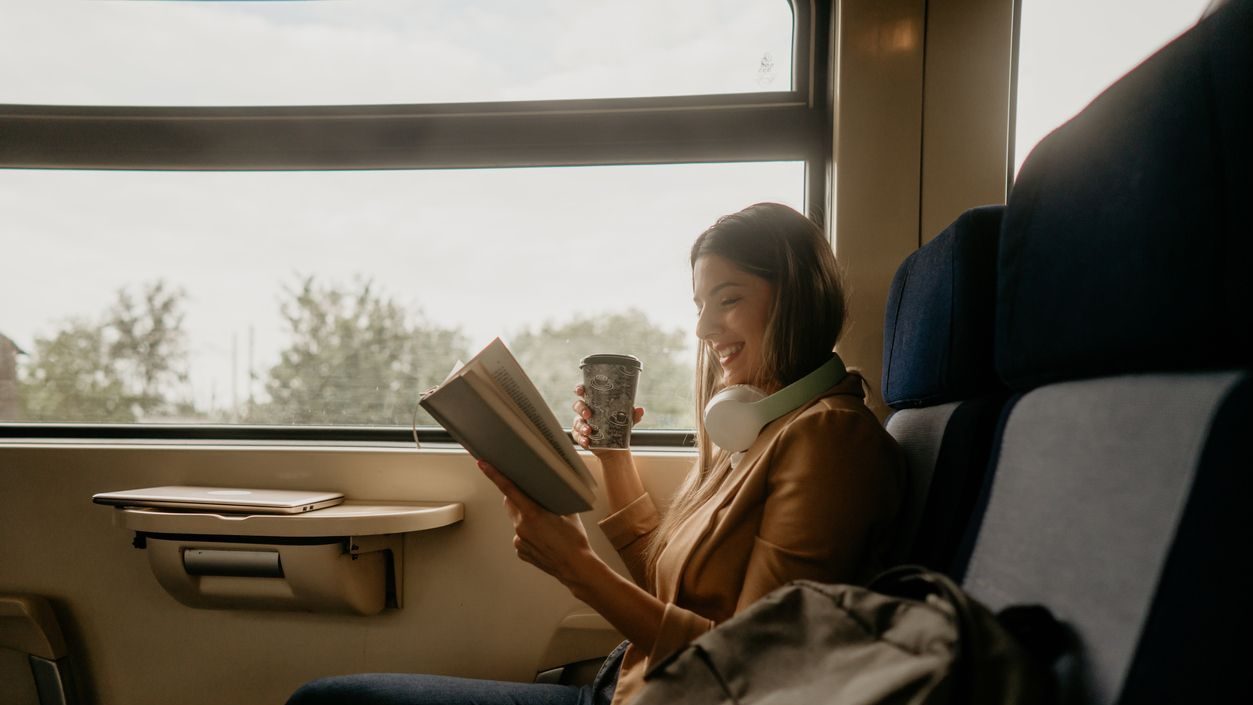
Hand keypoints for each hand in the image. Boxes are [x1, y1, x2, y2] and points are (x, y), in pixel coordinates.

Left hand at [477, 459, 600, 587]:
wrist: (575, 567)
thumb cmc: (575, 541)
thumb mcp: (568, 513)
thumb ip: (554, 500)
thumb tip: (550, 491)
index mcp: (532, 513)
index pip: (509, 489)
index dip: (494, 475)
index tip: (484, 465)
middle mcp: (521, 526)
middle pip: (511, 504)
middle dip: (517, 498)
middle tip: (531, 498)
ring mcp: (519, 540)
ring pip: (517, 521)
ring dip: (526, 518)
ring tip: (546, 527)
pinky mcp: (520, 551)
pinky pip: (521, 536)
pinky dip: (529, 534)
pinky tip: (544, 539)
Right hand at [572, 384, 644, 458]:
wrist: (614, 447)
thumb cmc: (618, 427)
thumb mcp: (626, 420)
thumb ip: (633, 415)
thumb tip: (640, 410)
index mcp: (595, 402)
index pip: (584, 392)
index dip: (580, 389)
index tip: (580, 390)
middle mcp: (586, 411)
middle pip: (577, 405)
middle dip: (581, 408)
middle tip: (588, 414)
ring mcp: (581, 424)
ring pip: (577, 422)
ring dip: (581, 426)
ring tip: (588, 431)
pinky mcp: (580, 436)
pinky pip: (577, 436)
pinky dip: (581, 439)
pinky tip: (587, 442)